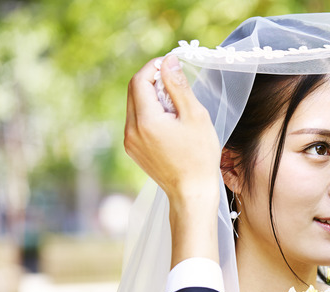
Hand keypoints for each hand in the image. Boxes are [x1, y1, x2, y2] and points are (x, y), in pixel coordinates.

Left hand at [124, 55, 220, 204]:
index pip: (139, 81)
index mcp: (146, 121)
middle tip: (175, 84)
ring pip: (134, 106)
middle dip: (152, 81)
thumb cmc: (199, 156)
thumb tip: (168, 62)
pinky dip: (150, 113)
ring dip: (151, 98)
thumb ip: (178, 86)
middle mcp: (131, 131)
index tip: (171, 65)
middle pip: (134, 92)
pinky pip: (136, 122)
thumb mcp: (195, 116)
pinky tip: (169, 123)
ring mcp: (130, 142)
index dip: (153, 68)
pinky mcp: (133, 149)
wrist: (191, 192)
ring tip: (176, 107)